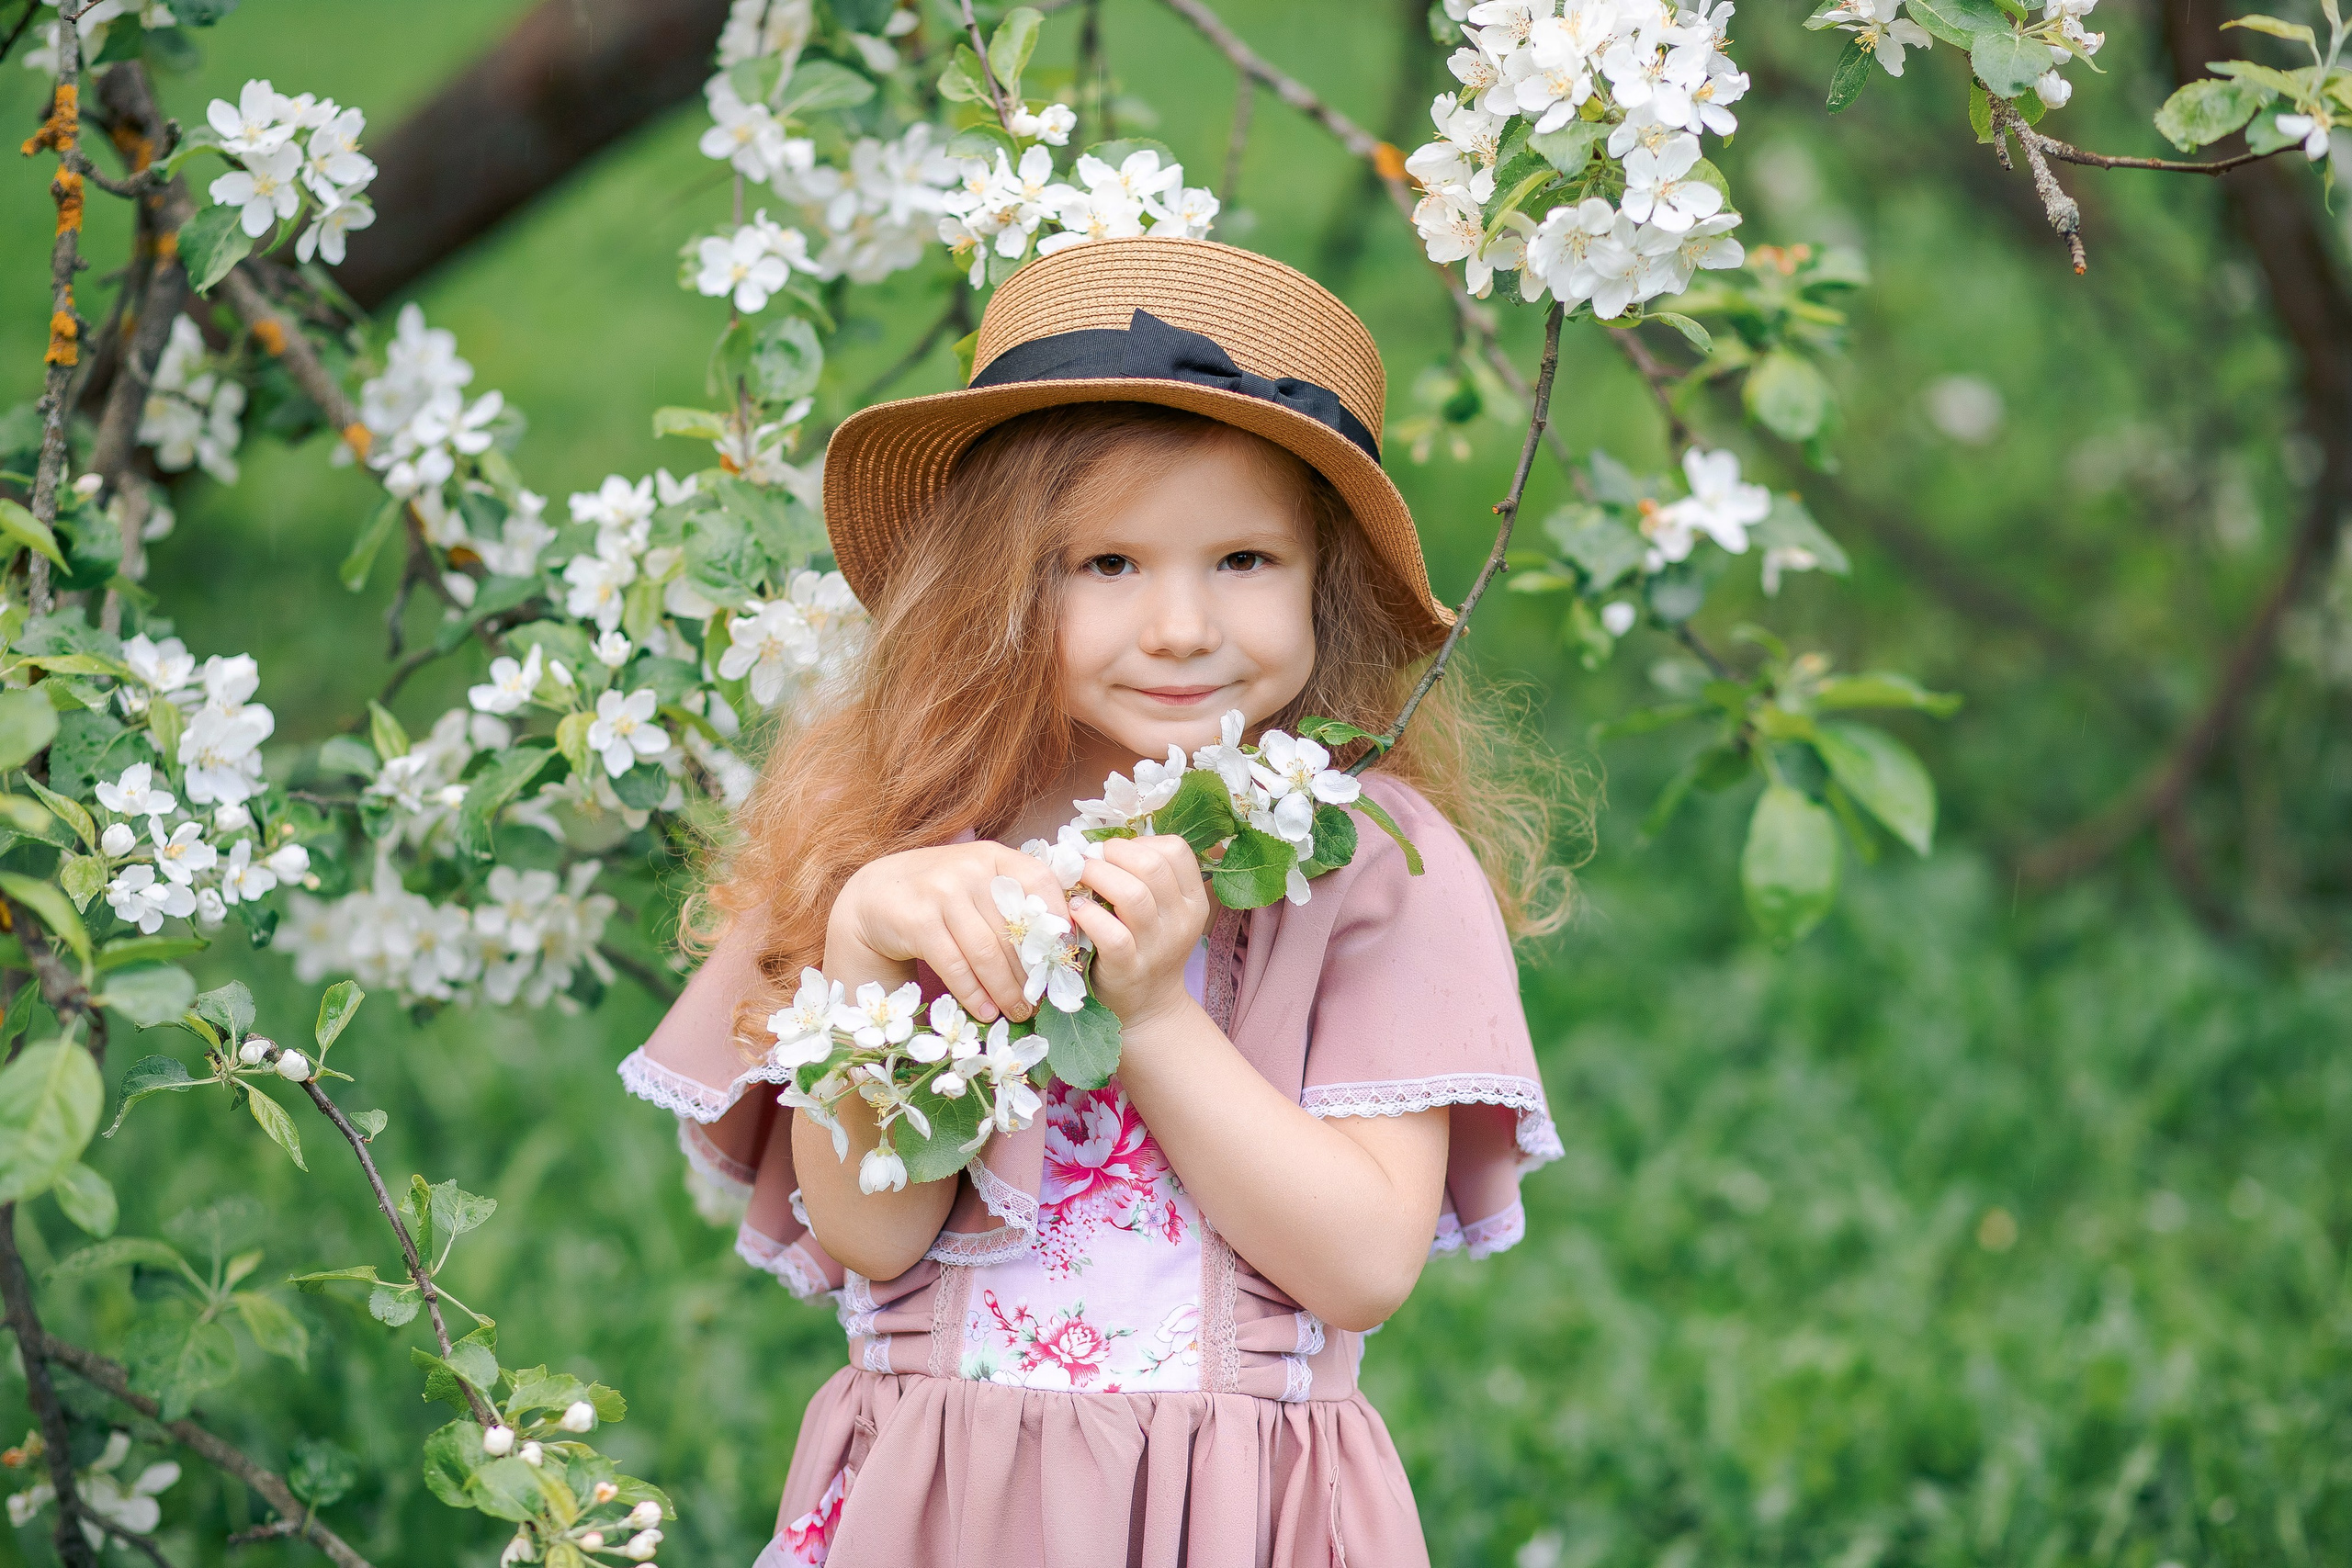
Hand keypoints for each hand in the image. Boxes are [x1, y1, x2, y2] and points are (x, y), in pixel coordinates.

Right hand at [827, 842, 1069, 1022]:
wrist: (874, 896)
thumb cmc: (939, 895)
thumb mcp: (976, 883)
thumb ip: (1011, 901)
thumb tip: (1059, 947)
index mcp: (994, 856)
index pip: (1040, 882)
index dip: (1059, 920)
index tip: (1065, 955)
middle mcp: (970, 868)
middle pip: (1014, 930)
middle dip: (1031, 974)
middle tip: (1041, 1002)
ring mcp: (942, 892)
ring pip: (987, 953)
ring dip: (1006, 991)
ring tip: (1018, 1013)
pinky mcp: (918, 921)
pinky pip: (955, 966)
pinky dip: (973, 994)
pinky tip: (984, 1012)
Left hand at [1068, 835, 1210, 1028]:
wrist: (1148, 1008)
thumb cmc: (1148, 948)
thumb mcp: (1164, 912)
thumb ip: (1146, 878)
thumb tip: (1101, 842)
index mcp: (1193, 900)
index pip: (1176, 850)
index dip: (1139, 842)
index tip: (1115, 851)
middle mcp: (1181, 921)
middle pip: (1152, 867)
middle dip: (1113, 853)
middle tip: (1089, 859)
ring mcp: (1157, 947)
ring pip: (1133, 895)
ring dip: (1097, 876)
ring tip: (1078, 878)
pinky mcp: (1130, 969)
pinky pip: (1112, 935)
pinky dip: (1089, 915)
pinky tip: (1075, 909)